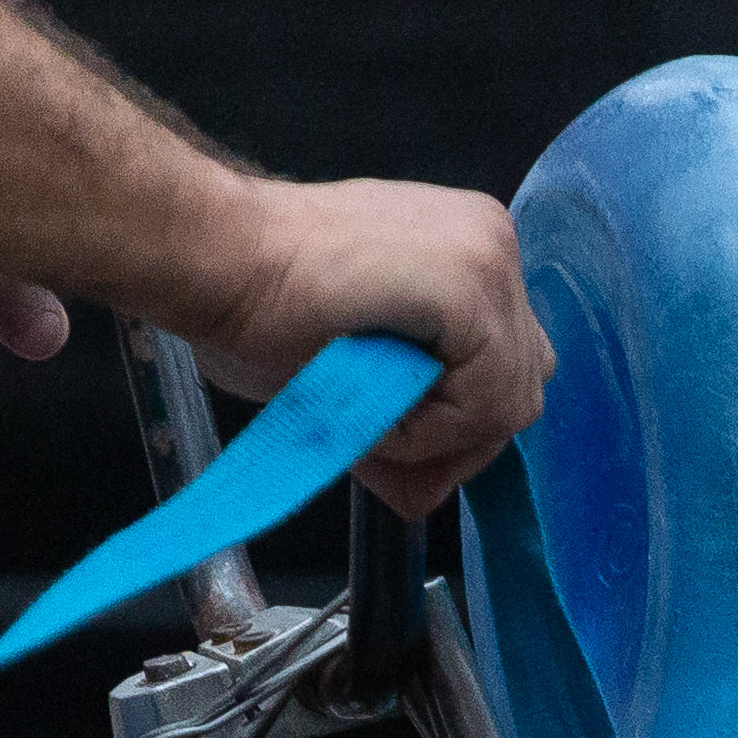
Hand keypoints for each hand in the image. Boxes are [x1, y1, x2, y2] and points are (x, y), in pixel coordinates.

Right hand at [179, 175, 548, 518]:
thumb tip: (429, 495)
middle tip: (381, 442)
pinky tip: (370, 398)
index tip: (388, 438)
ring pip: (509, 401)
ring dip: (436, 434)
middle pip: (521, 386)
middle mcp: (492, 241)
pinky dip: (429, 428)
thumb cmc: (259, 303)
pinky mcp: (472, 284)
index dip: (455, 427)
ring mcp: (489, 257)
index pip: (506, 367)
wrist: (216, 258)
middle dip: (455, 440)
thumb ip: (409, 417)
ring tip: (365, 408)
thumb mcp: (359, 375)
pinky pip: (485, 400)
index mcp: (468, 250)